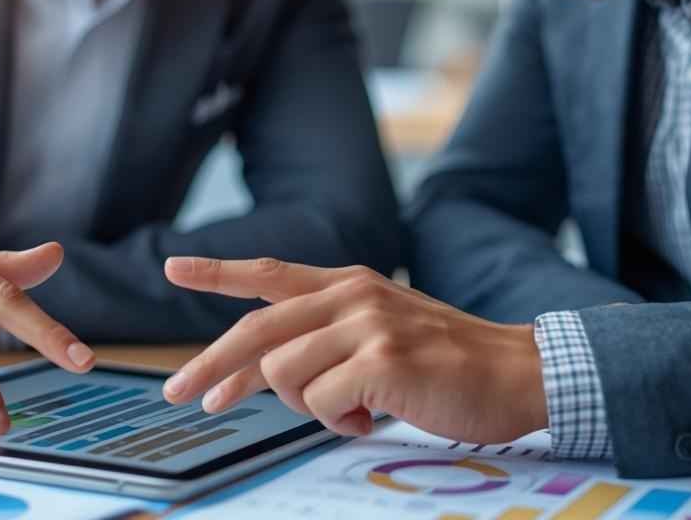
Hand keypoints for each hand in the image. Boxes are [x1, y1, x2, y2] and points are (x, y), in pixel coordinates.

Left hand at [160, 258, 547, 444]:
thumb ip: (329, 338)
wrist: (518, 372)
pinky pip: (321, 404)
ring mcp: (367, 325)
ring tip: (354, 412)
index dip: (218, 272)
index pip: (270, 273)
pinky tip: (374, 418)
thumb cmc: (451, 365)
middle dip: (211, 367)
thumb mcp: (385, 331)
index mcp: (351, 284)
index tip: (172, 267)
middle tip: (180, 395)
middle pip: (256, 331)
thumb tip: (267, 374)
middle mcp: (353, 295)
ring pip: (283, 374)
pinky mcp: (382, 361)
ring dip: (306, 408)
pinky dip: (338, 423)